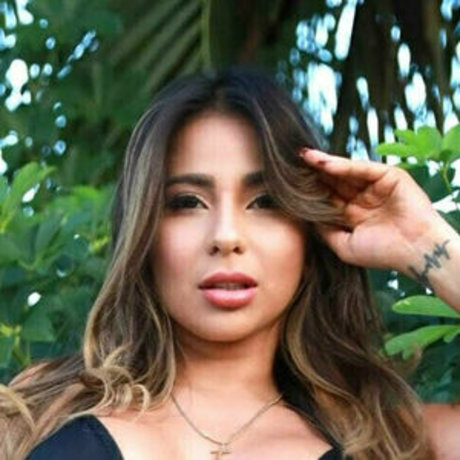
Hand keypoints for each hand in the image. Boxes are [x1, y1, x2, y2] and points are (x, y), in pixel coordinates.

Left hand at [300, 148, 441, 272]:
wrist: (414, 252)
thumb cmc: (381, 253)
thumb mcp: (343, 245)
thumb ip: (324, 230)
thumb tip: (303, 218)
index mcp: (352, 213)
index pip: (327, 196)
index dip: (309, 189)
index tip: (287, 182)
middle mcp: (362, 197)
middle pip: (333, 181)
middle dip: (313, 173)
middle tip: (291, 163)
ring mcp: (375, 186)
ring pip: (345, 171)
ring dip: (323, 164)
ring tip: (303, 157)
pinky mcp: (389, 176)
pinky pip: (362, 168)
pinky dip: (343, 166)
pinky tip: (324, 164)